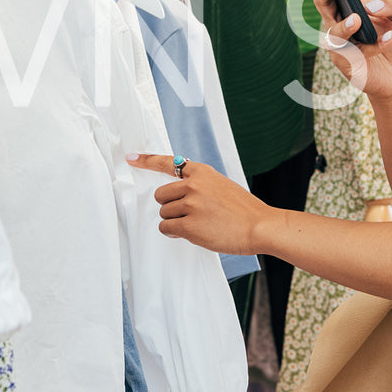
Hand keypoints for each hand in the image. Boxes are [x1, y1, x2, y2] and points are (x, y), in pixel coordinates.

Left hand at [125, 153, 277, 254]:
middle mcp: (193, 185)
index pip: (168, 162)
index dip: (147, 161)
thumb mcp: (222, 185)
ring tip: (198, 224)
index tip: (131, 158)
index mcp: (202, 172)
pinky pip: (166, 228)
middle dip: (170, 206)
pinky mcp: (188, 225)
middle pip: (160, 195)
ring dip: (175, 221)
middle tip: (189, 213)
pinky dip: (175, 233)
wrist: (260, 226)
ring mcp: (190, 205)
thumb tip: (180, 195)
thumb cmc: (244, 210)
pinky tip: (193, 233)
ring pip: (163, 213)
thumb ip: (200, 185)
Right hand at [307, 0, 391, 99]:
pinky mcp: (347, 64)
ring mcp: (341, 45)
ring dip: (343, 25)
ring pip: (333, 33)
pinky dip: (374, 45)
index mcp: (349, 7)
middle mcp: (339, 23)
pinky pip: (355, 53)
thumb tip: (371, 6)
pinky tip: (389, 38)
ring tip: (357, 18)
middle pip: (322, 5)